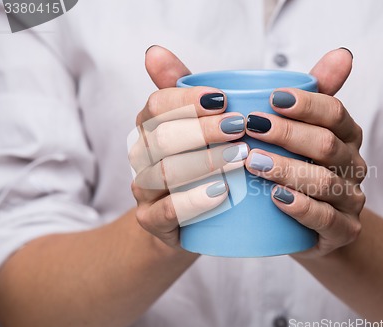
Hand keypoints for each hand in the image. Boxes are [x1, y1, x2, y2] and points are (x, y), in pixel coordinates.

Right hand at [129, 46, 247, 248]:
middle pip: (162, 137)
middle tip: (240, 127)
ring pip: (165, 172)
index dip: (188, 100)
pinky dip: (195, 200)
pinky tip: (222, 193)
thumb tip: (154, 50)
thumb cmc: (197, 163)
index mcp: (150, 126)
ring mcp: (144, 188)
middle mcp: (142, 155)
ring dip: (205, 162)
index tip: (223, 99)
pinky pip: (167, 211)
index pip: (157, 104)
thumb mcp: (193, 125)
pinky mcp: (151, 220)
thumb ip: (182, 88)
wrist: (187, 219)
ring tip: (239, 158)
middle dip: (202, 129)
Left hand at [244, 48, 365, 257]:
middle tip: (251, 126)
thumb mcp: (305, 132)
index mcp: (346, 136)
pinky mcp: (343, 231)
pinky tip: (276, 197)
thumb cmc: (301, 169)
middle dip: (288, 134)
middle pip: (326, 145)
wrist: (311, 225)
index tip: (272, 98)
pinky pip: (325, 219)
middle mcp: (353, 165)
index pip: (335, 113)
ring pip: (325, 182)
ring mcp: (351, 200)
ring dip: (288, 170)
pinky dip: (301, 207)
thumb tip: (343, 53)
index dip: (306, 104)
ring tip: (254, 162)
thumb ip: (316, 94)